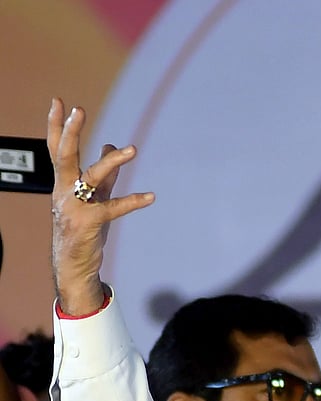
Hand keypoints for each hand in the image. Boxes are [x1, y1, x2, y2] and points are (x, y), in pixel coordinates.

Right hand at [48, 98, 154, 315]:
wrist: (74, 265)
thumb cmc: (84, 228)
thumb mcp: (95, 196)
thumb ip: (104, 173)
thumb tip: (111, 145)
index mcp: (63, 182)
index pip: (56, 149)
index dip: (56, 125)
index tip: (58, 101)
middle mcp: (63, 191)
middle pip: (64, 156)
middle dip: (71, 132)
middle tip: (79, 110)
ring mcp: (74, 207)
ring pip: (90, 177)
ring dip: (112, 161)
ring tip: (132, 149)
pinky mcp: (89, 223)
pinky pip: (113, 208)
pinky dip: (133, 201)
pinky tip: (150, 197)